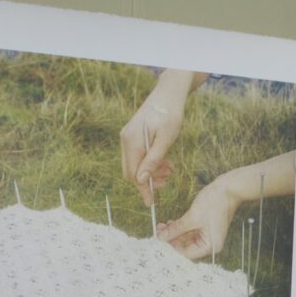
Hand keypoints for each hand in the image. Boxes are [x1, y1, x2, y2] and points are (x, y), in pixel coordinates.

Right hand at [120, 70, 194, 205]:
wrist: (168, 94)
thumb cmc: (170, 114)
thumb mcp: (166, 139)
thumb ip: (153, 160)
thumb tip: (142, 180)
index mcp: (132, 141)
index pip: (134, 174)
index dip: (142, 189)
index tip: (150, 203)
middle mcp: (125, 140)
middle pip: (131, 172)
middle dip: (148, 181)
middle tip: (167, 179)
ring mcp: (127, 138)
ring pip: (135, 165)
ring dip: (151, 172)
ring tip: (169, 169)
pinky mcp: (133, 136)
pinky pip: (138, 156)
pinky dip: (150, 163)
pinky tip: (164, 162)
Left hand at [158, 178, 237, 261]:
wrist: (228, 188)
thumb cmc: (215, 203)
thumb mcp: (192, 218)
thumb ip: (176, 229)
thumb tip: (162, 237)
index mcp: (210, 246)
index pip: (187, 253)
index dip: (172, 248)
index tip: (160, 242)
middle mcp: (210, 243)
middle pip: (186, 246)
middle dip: (172, 239)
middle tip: (158, 232)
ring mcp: (208, 234)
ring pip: (186, 237)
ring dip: (174, 232)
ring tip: (161, 226)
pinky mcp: (205, 226)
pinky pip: (190, 230)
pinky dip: (180, 227)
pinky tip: (169, 223)